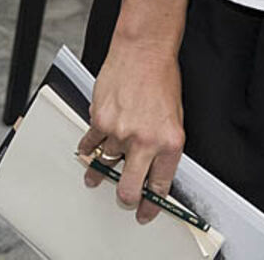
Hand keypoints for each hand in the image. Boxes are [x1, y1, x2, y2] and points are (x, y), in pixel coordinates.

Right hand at [77, 0, 189, 224]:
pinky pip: (89, 147)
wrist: (144, 51)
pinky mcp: (100, 121)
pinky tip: (90, 151)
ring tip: (99, 171)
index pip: (158, 187)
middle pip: (128, 190)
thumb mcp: (175, 117)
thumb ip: (163, 146)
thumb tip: (152, 170)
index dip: (151, 206)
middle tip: (124, 198)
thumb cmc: (162, 79)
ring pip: (105, 167)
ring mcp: (120, 133)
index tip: (146, 213)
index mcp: (169, 142)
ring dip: (101, 170)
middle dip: (125, 199)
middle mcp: (145, 141)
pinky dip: (88, 151)